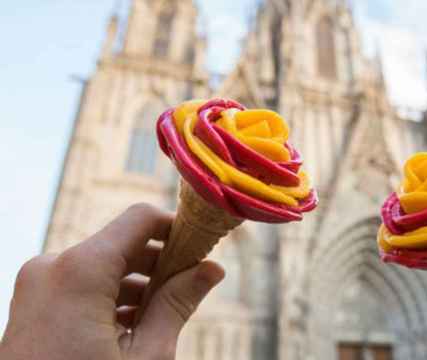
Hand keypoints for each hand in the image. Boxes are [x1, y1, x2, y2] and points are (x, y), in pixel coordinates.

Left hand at [0, 203, 224, 359]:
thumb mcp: (145, 355)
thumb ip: (177, 304)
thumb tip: (212, 270)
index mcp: (81, 271)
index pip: (141, 219)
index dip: (177, 228)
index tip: (203, 248)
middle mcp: (53, 267)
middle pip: (123, 244)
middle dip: (162, 263)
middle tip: (194, 285)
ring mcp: (38, 285)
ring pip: (103, 266)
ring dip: (139, 284)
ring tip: (166, 314)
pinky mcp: (34, 303)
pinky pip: (82, 284)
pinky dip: (112, 297)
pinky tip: (135, 325)